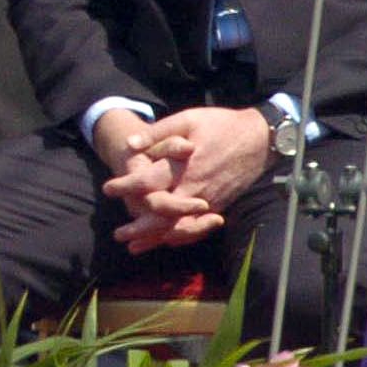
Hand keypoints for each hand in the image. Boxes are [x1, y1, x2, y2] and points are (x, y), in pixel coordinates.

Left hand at [108, 105, 273, 252]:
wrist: (259, 139)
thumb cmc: (220, 125)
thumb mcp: (187, 119)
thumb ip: (157, 133)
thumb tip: (130, 144)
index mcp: (182, 165)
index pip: (147, 182)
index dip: (125, 187)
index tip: (108, 189)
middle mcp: (193, 187)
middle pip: (160, 215)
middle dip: (138, 228)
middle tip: (118, 234)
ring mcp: (207, 200)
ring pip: (178, 227)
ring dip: (155, 239)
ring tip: (135, 247)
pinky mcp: (218, 205)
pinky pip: (197, 228)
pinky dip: (179, 238)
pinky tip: (166, 241)